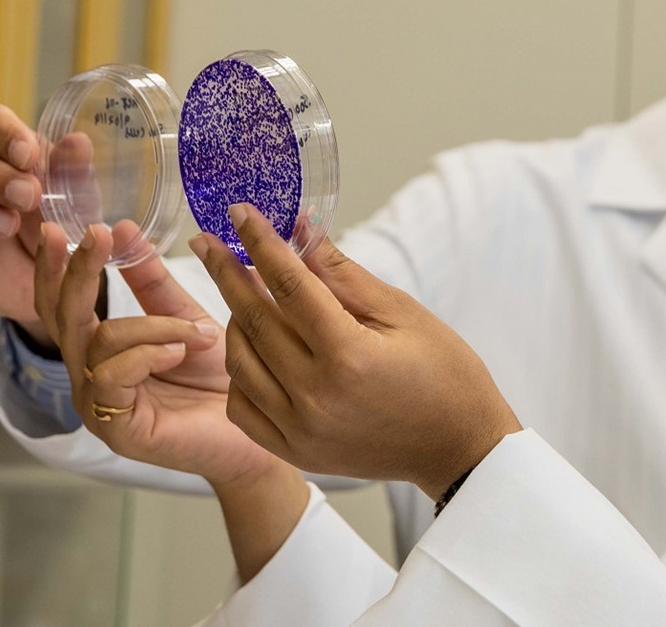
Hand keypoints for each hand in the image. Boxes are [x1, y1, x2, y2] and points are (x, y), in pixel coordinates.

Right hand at [35, 220, 285, 486]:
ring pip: (99, 341)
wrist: (259, 429)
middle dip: (78, 271)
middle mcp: (89, 378)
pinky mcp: (117, 430)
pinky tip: (181, 352)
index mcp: (98, 352)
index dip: (57, 266)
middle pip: (63, 317)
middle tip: (98, 235)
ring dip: (153, 325)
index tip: (61, 225)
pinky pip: (114, 376)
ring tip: (199, 333)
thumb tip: (124, 228)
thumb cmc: (222, 379)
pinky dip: (149, 353)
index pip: (61, 304)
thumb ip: (151, 281)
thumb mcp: (184, 317)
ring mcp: (98, 406)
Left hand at [191, 203, 522, 499]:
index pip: (289, 286)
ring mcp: (301, 430)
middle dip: (228, 273)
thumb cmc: (444, 375)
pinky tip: (252, 348)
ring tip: (243, 295)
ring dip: (234, 320)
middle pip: (254, 320)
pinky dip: (241, 372)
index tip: (241, 213)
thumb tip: (302, 229)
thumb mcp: (403, 313)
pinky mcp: (296, 451)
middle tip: (207, 242)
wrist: (458, 449)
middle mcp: (316, 396)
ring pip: (240, 362)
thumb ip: (344, 274)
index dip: (262, 243)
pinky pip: (243, 407)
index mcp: (349, 356)